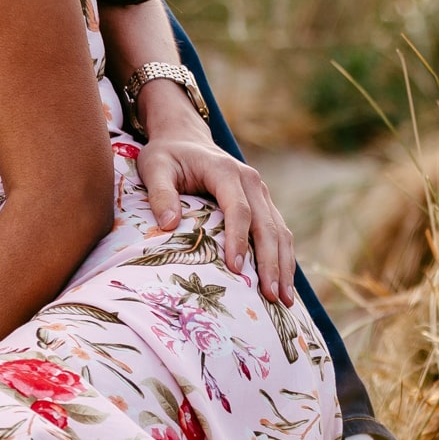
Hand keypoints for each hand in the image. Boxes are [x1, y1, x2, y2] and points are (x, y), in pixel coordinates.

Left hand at [133, 107, 297, 306]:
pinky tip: (282, 284)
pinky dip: (283, 258)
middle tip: (272, 297)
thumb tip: (169, 225)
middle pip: (267, 225)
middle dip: (271, 263)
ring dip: (283, 266)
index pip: (238, 209)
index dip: (239, 240)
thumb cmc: (166, 156)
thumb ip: (160, 193)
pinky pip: (278, 232)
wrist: (184, 138)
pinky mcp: (262, 204)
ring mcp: (261, 193)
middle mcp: (251, 181)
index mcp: (226, 171)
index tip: (236, 269)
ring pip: (279, 231)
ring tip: (284, 301)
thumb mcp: (154, 167)